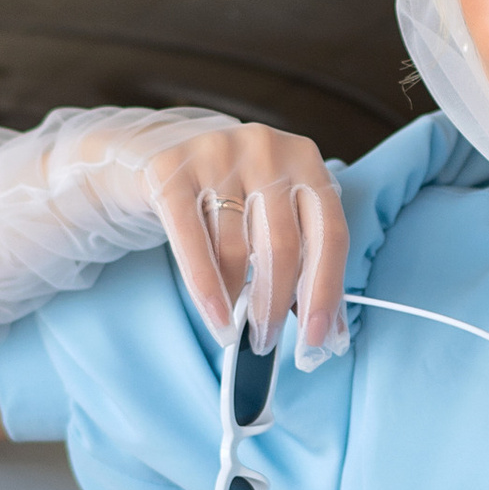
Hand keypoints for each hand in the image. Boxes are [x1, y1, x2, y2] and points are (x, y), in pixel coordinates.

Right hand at [131, 127, 348, 358]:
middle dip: (276, 306)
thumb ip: (305, 269)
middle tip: (266, 341)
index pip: (330, 234)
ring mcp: (218, 154)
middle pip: (283, 246)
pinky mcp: (172, 171)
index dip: (327, 292)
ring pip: (235, 249)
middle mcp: (267, 149)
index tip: (317, 339)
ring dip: (236, 302)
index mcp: (306, 160)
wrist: (158, 153)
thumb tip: (328, 336)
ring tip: (233, 328)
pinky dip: (206, 289)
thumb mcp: (273, 218)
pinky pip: (192, 242)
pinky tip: (215, 317)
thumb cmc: (230, 194)